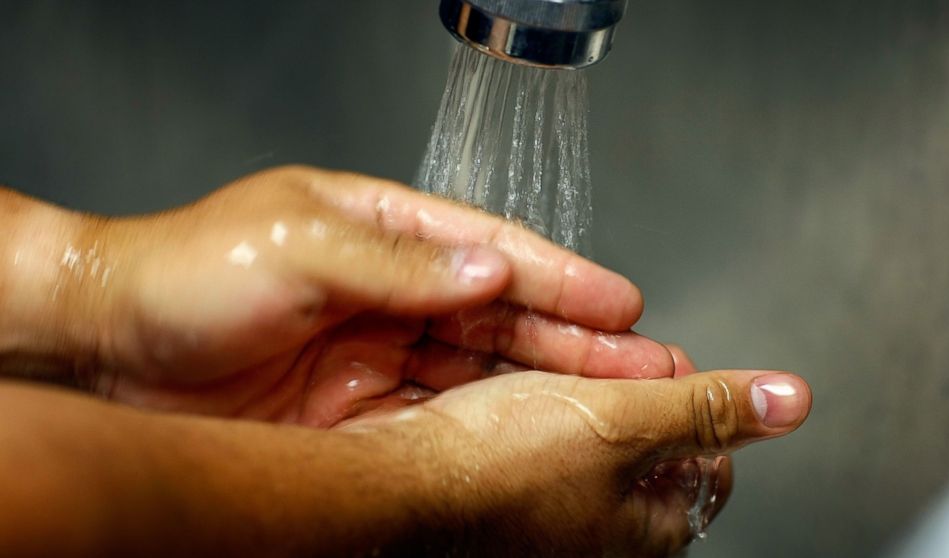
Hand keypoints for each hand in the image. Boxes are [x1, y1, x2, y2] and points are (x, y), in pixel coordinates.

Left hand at [31, 166, 673, 424]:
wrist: (105, 346)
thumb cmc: (186, 274)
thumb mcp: (296, 248)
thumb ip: (398, 262)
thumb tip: (491, 269)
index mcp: (381, 229)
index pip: (491, 250)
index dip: (562, 278)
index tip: (623, 304)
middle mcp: (390, 289)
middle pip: (502, 315)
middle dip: (577, 340)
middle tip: (649, 361)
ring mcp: (377, 350)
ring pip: (482, 369)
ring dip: (545, 386)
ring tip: (614, 403)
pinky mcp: (355, 408)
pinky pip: (438, 414)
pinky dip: (487, 425)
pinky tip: (531, 437)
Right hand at [346, 365, 810, 556]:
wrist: (397, 482)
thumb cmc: (501, 469)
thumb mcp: (623, 421)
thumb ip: (707, 407)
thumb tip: (790, 401)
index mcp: (647, 523)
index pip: (708, 459)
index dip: (693, 399)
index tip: (669, 363)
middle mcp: (600, 529)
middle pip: (646, 444)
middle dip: (632, 389)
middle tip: (611, 358)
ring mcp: (549, 513)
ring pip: (587, 434)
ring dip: (580, 389)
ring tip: (559, 361)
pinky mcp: (503, 491)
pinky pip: (536, 435)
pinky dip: (534, 401)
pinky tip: (510, 381)